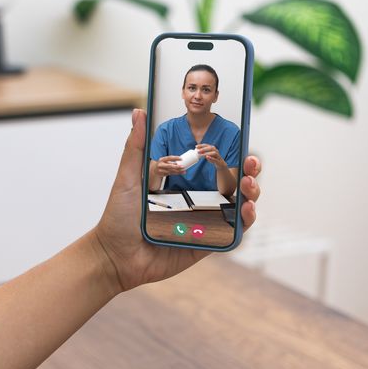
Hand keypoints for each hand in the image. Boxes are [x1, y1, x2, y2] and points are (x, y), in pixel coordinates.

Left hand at [93, 109, 260, 292]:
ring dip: (252, 193)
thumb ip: (136, 146)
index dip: (232, 153)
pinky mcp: (206, 244)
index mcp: (183, 183)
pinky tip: (245, 209)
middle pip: (233, 183)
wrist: (115, 256)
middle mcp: (197, 201)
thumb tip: (139, 112)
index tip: (243, 140)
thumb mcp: (128, 177)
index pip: (214, 165)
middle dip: (249, 170)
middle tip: (252, 162)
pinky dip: (244, 221)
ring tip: (249, 185)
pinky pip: (232, 233)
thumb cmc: (118, 218)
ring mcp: (204, 223)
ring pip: (238, 206)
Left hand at [196, 143, 226, 168]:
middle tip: (198, 151)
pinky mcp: (218, 160)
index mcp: (212, 148)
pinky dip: (212, 158)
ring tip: (201, 155)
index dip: (201, 145)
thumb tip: (197, 151)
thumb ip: (203, 153)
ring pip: (213, 153)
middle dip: (204, 149)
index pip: (207, 145)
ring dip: (207, 153)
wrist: (220, 164)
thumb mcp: (207, 155)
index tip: (196, 146)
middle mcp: (216, 150)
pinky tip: (207, 157)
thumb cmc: (213, 158)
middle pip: (210, 148)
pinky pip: (215, 159)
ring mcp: (218, 155)